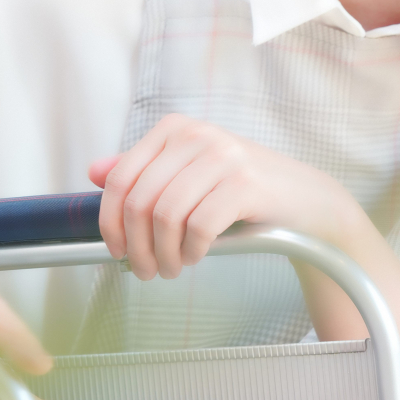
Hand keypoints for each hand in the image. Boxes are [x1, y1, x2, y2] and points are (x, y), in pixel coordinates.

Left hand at [89, 113, 350, 281]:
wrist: (306, 199)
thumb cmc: (241, 190)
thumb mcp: (188, 173)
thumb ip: (144, 170)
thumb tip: (93, 171)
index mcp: (173, 129)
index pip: (120, 177)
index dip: (109, 221)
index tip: (116, 251)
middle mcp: (195, 135)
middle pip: (140, 201)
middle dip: (137, 246)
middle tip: (145, 271)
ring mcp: (222, 156)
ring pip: (166, 216)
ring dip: (163, 254)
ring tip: (170, 269)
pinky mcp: (245, 183)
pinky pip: (199, 227)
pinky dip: (191, 251)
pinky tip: (196, 257)